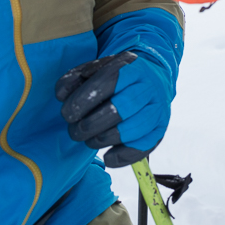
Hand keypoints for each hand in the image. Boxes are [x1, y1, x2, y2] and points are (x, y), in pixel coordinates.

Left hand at [56, 51, 173, 167]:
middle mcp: (149, 86)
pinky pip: (144, 147)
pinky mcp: (161, 128)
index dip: (83, 101)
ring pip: (131, 130)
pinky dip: (123, 156)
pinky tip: (108, 155)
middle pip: (120, 109)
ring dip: (102, 140)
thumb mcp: (95, 69)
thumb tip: (62, 95)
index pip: (107, 83)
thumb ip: (74, 78)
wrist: (153, 77)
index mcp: (132, 67)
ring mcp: (158, 108)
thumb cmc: (118, 77)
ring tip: (90, 139)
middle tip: (75, 130)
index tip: (67, 114)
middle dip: (90, 125)